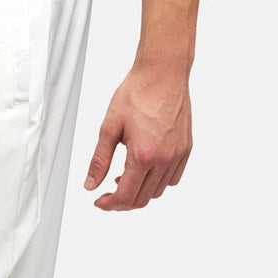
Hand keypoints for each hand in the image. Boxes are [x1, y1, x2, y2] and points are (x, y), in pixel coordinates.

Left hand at [85, 62, 192, 210]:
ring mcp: (178, 154)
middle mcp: (164, 158)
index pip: (126, 196)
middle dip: (122, 202)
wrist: (163, 72)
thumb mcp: (109, 127)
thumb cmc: (137, 93)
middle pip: (142, 199)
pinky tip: (144, 171)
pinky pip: (173, 178)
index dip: (110, 205)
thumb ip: (99, 160)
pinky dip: (157, 182)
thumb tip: (91, 185)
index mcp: (143, 155)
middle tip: (108, 193)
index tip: (100, 201)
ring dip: (139, 192)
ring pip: (158, 191)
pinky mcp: (186, 148)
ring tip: (124, 178)